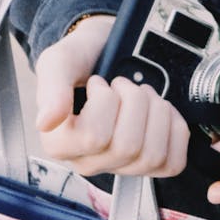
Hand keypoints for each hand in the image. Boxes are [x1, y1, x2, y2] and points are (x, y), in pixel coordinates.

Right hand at [35, 15, 189, 176]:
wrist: (105, 53)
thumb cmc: (82, 59)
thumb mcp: (59, 62)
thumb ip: (51, 89)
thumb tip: (45, 122)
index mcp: (60, 144)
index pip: (94, 138)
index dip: (105, 103)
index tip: (98, 84)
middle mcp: (88, 161)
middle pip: (127, 147)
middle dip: (134, 103)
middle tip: (123, 85)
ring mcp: (120, 167)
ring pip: (152, 156)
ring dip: (155, 114)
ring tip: (142, 95)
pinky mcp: (150, 165)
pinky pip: (172, 163)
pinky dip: (174, 131)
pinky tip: (161, 112)